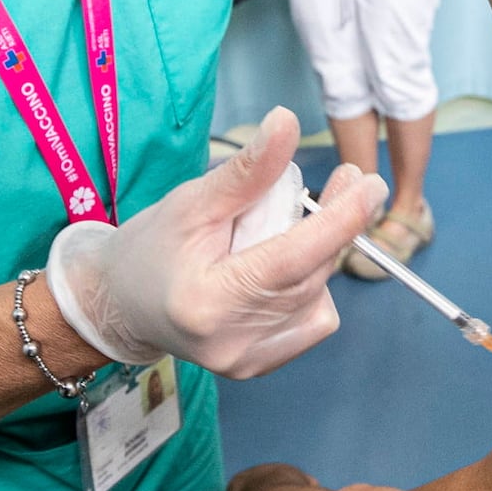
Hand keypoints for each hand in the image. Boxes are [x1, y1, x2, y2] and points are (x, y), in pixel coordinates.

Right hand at [48, 107, 384, 377]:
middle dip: (336, 225)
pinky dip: (309, 287)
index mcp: (209, 302)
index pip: (291, 260)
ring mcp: (248, 362)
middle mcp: (233, 342)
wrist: (120, 305)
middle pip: (310, 276)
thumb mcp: (192, 200)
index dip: (337, 221)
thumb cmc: (151, 247)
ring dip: (319, 254)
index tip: (370, 185)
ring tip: (291, 223)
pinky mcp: (259, 367)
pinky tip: (282, 269)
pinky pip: (312, 321)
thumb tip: (287, 122)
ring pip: (316, 296)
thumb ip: (247, 171)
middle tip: (348, 180)